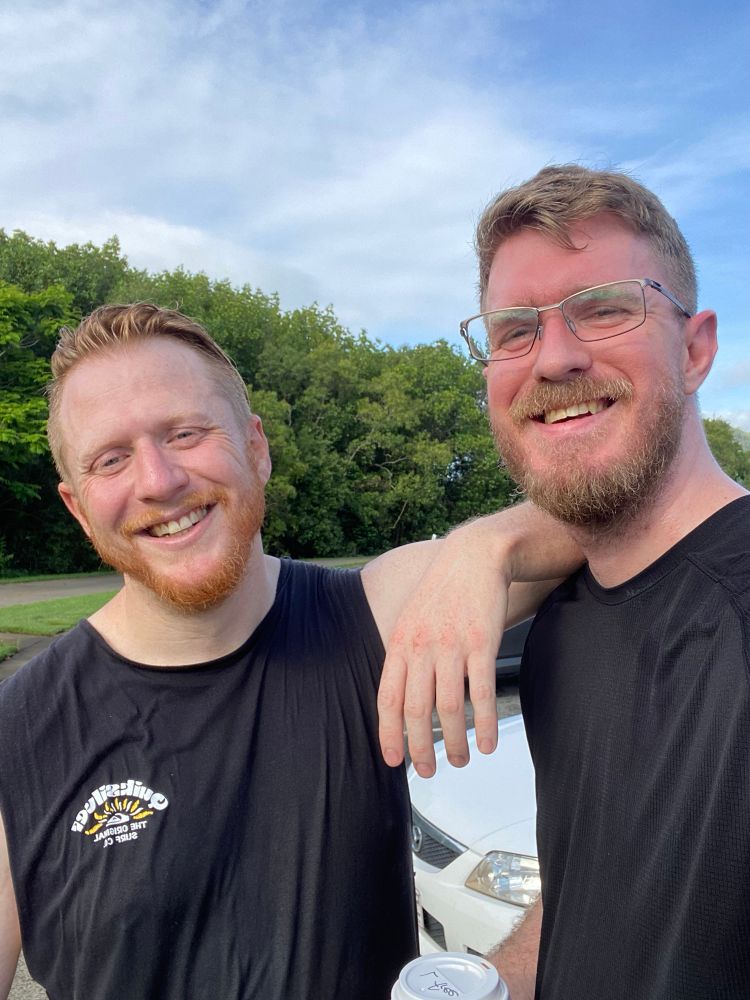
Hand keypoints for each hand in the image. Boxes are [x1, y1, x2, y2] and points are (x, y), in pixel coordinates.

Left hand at [378, 525, 507, 776]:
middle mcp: (421, 647)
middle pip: (415, 710)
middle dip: (420, 748)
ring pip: (448, 708)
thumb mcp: (411, 618)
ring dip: (454, 742)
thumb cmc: (444, 590)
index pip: (387, 698)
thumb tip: (402, 694)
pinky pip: (481, 693)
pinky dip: (484, 723)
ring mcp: (451, 645)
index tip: (394, 760)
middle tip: (428, 771)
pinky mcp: (481, 643)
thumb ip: (405, 654)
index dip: (389, 734)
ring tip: (461, 760)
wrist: (474, 556)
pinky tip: (487, 743)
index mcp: (400, 643)